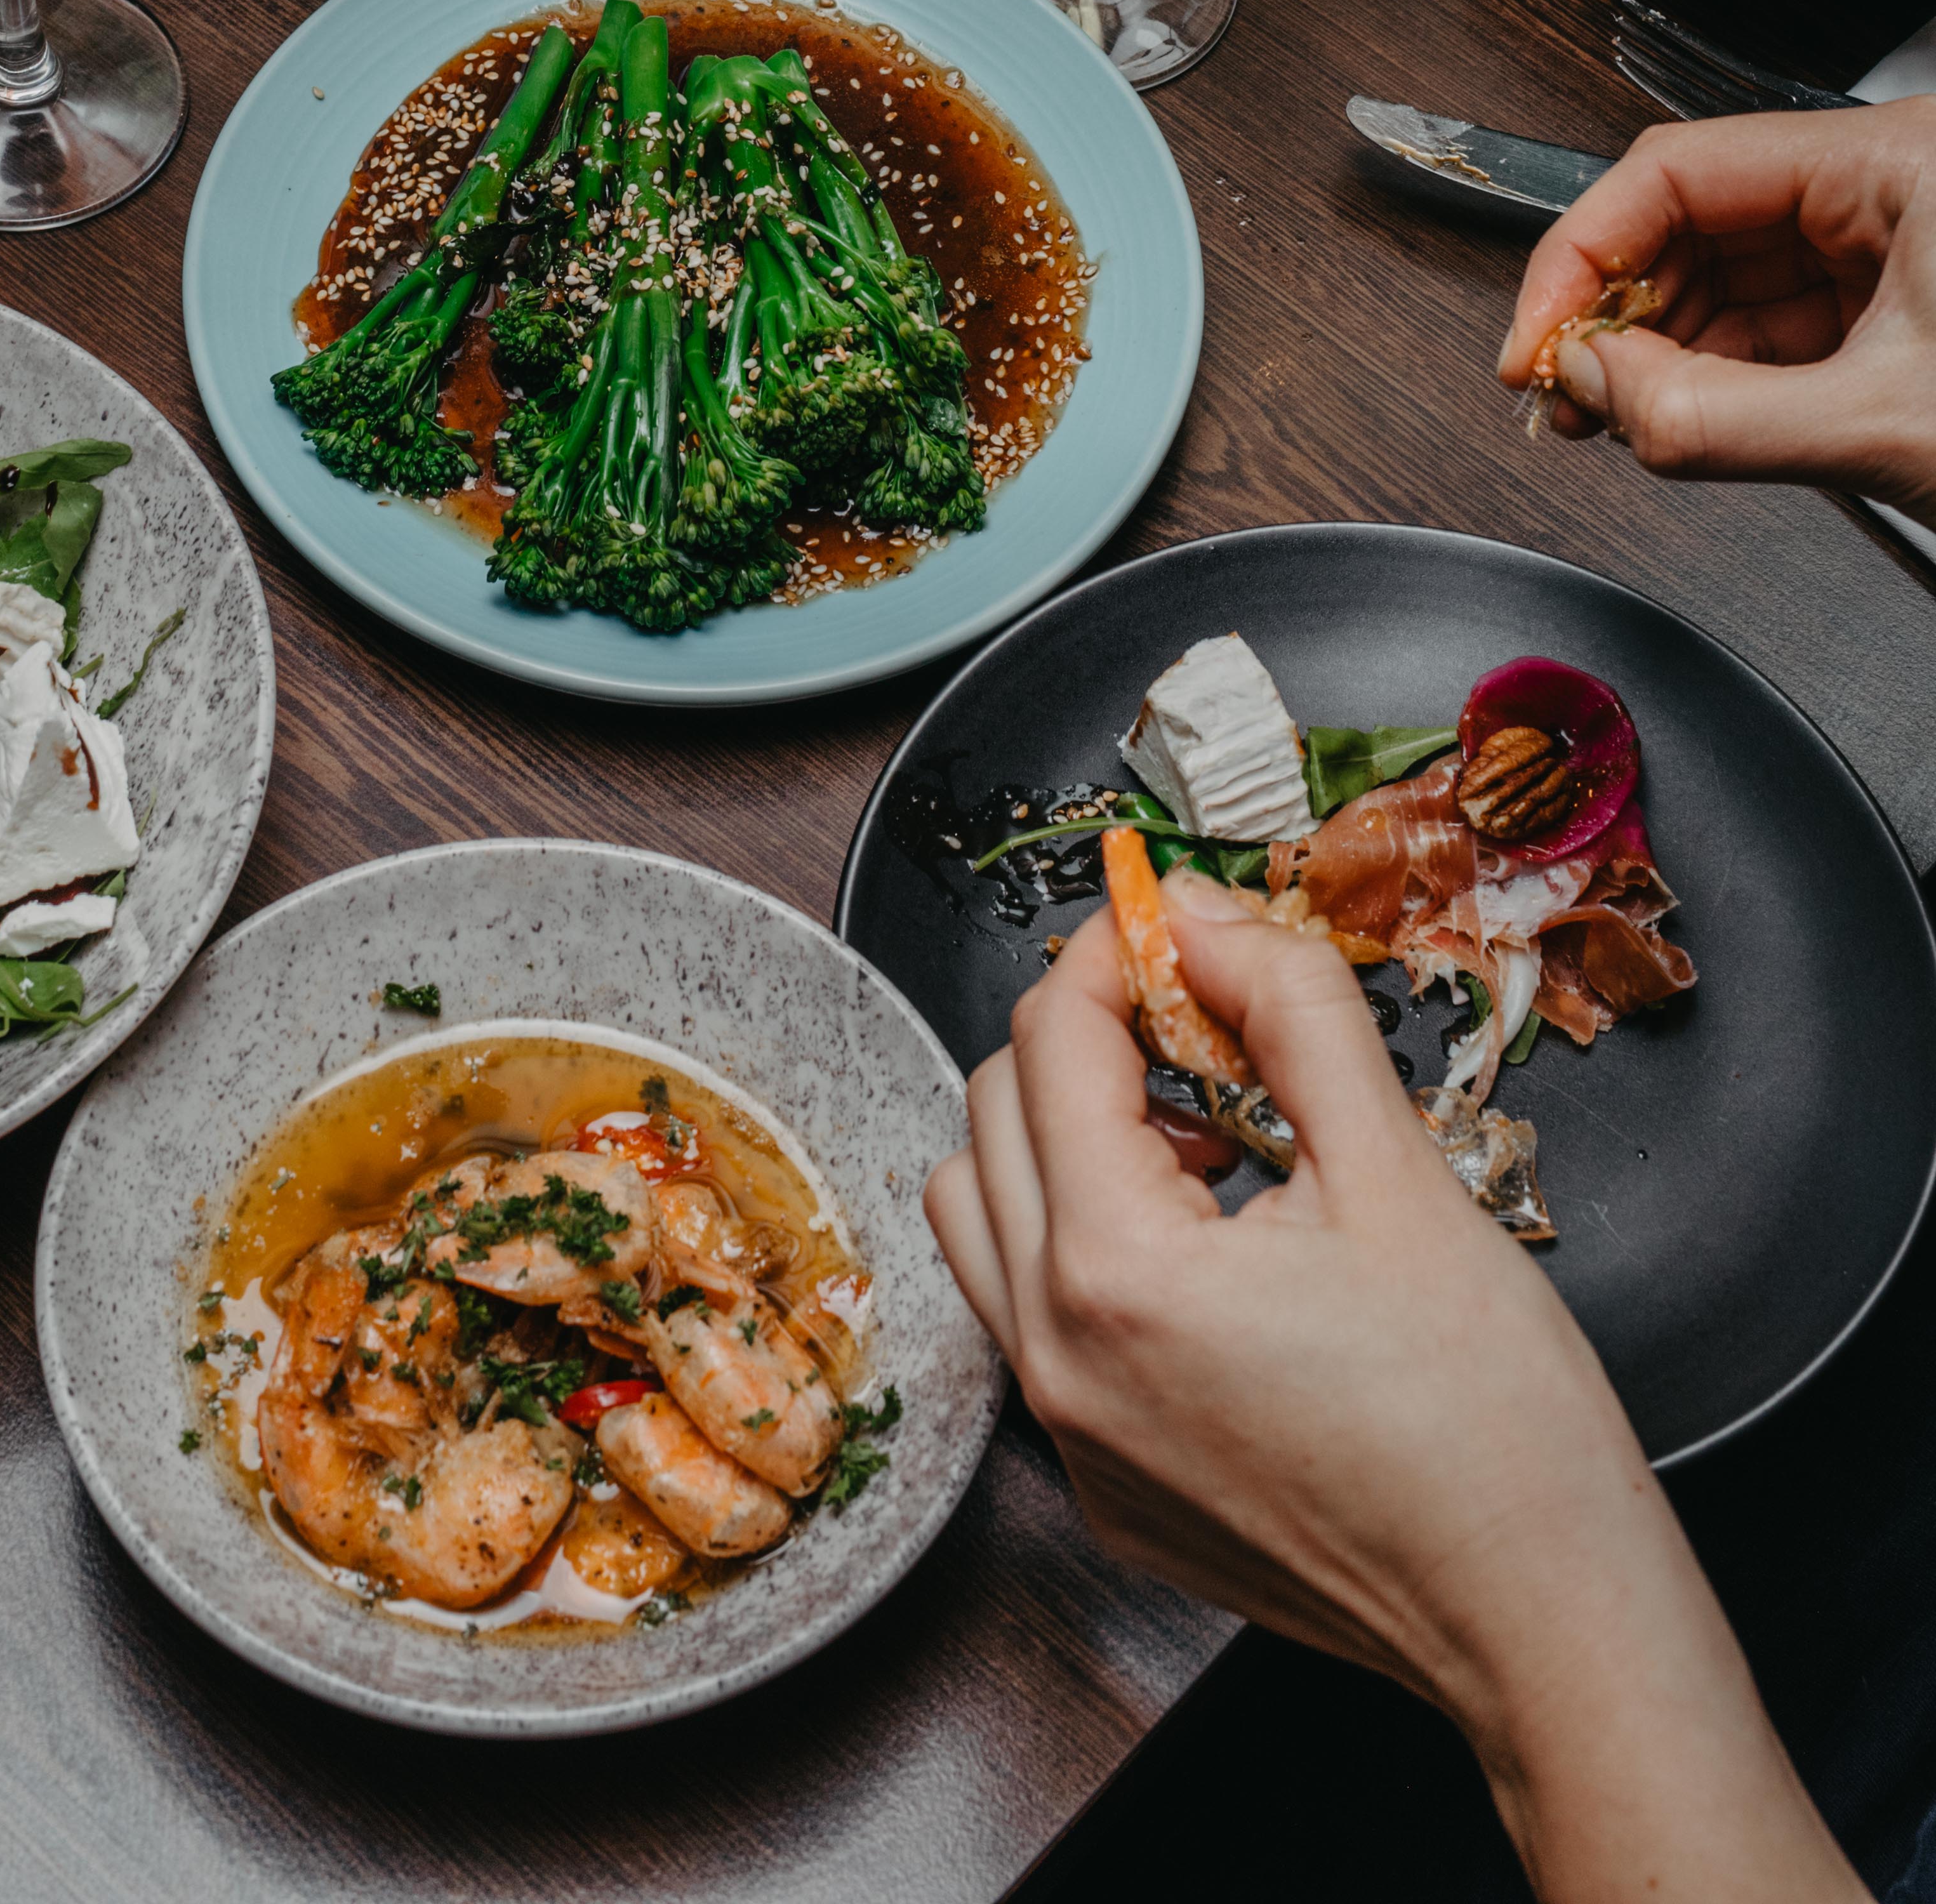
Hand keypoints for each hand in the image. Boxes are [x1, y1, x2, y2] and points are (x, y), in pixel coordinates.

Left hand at [924, 879, 1856, 1901]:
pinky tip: (1212, 1248)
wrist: (1548, 1624)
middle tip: (1205, 1021)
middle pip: (994, 1117)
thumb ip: (1287, 1006)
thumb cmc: (1494, 1423)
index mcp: (1114, 1271)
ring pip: (989, 1219)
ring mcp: (1074, 1442)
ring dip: (1068, 1142)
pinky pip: (1036, 1326)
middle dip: (1090, 1041)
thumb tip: (1202, 913)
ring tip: (1205, 1138)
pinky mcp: (1109, 1496)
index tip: (1176, 922)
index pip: (1052, 1042)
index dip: (1114, 953)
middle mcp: (1058, 1360)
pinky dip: (1087, 1250)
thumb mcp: (1395, 1166)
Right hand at [1496, 100, 1935, 504]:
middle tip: (1560, 384)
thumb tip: (1596, 386)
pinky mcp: (1886, 312)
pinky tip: (1666, 410)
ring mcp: (1883, 250)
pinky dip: (1708, 375)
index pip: (1681, 169)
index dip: (1583, 253)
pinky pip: (1768, 328)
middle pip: (1691, 223)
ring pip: (1722, 280)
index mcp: (1889, 163)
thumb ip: (1718, 414)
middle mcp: (1878, 188)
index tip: (1535, 335)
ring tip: (1605, 409)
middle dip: (1613, 311)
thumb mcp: (1884, 426)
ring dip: (1652, 351)